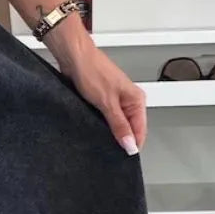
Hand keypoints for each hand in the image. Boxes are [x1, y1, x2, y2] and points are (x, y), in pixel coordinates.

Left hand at [60, 41, 147, 155]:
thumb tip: (130, 144)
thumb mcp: (107, 103)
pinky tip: (95, 129)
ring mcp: (116, 101)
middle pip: (130, 129)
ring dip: (111, 132)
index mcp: (136, 100)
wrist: (74, 57)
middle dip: (121, 139)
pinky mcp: (104, 101)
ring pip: (118, 125)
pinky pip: (107, 119)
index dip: (132, 145)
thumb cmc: (92, 71)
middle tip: (110, 150)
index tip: (122, 156)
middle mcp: (129, 100)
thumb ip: (119, 125)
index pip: (140, 131)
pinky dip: (102, 125)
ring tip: (102, 139)